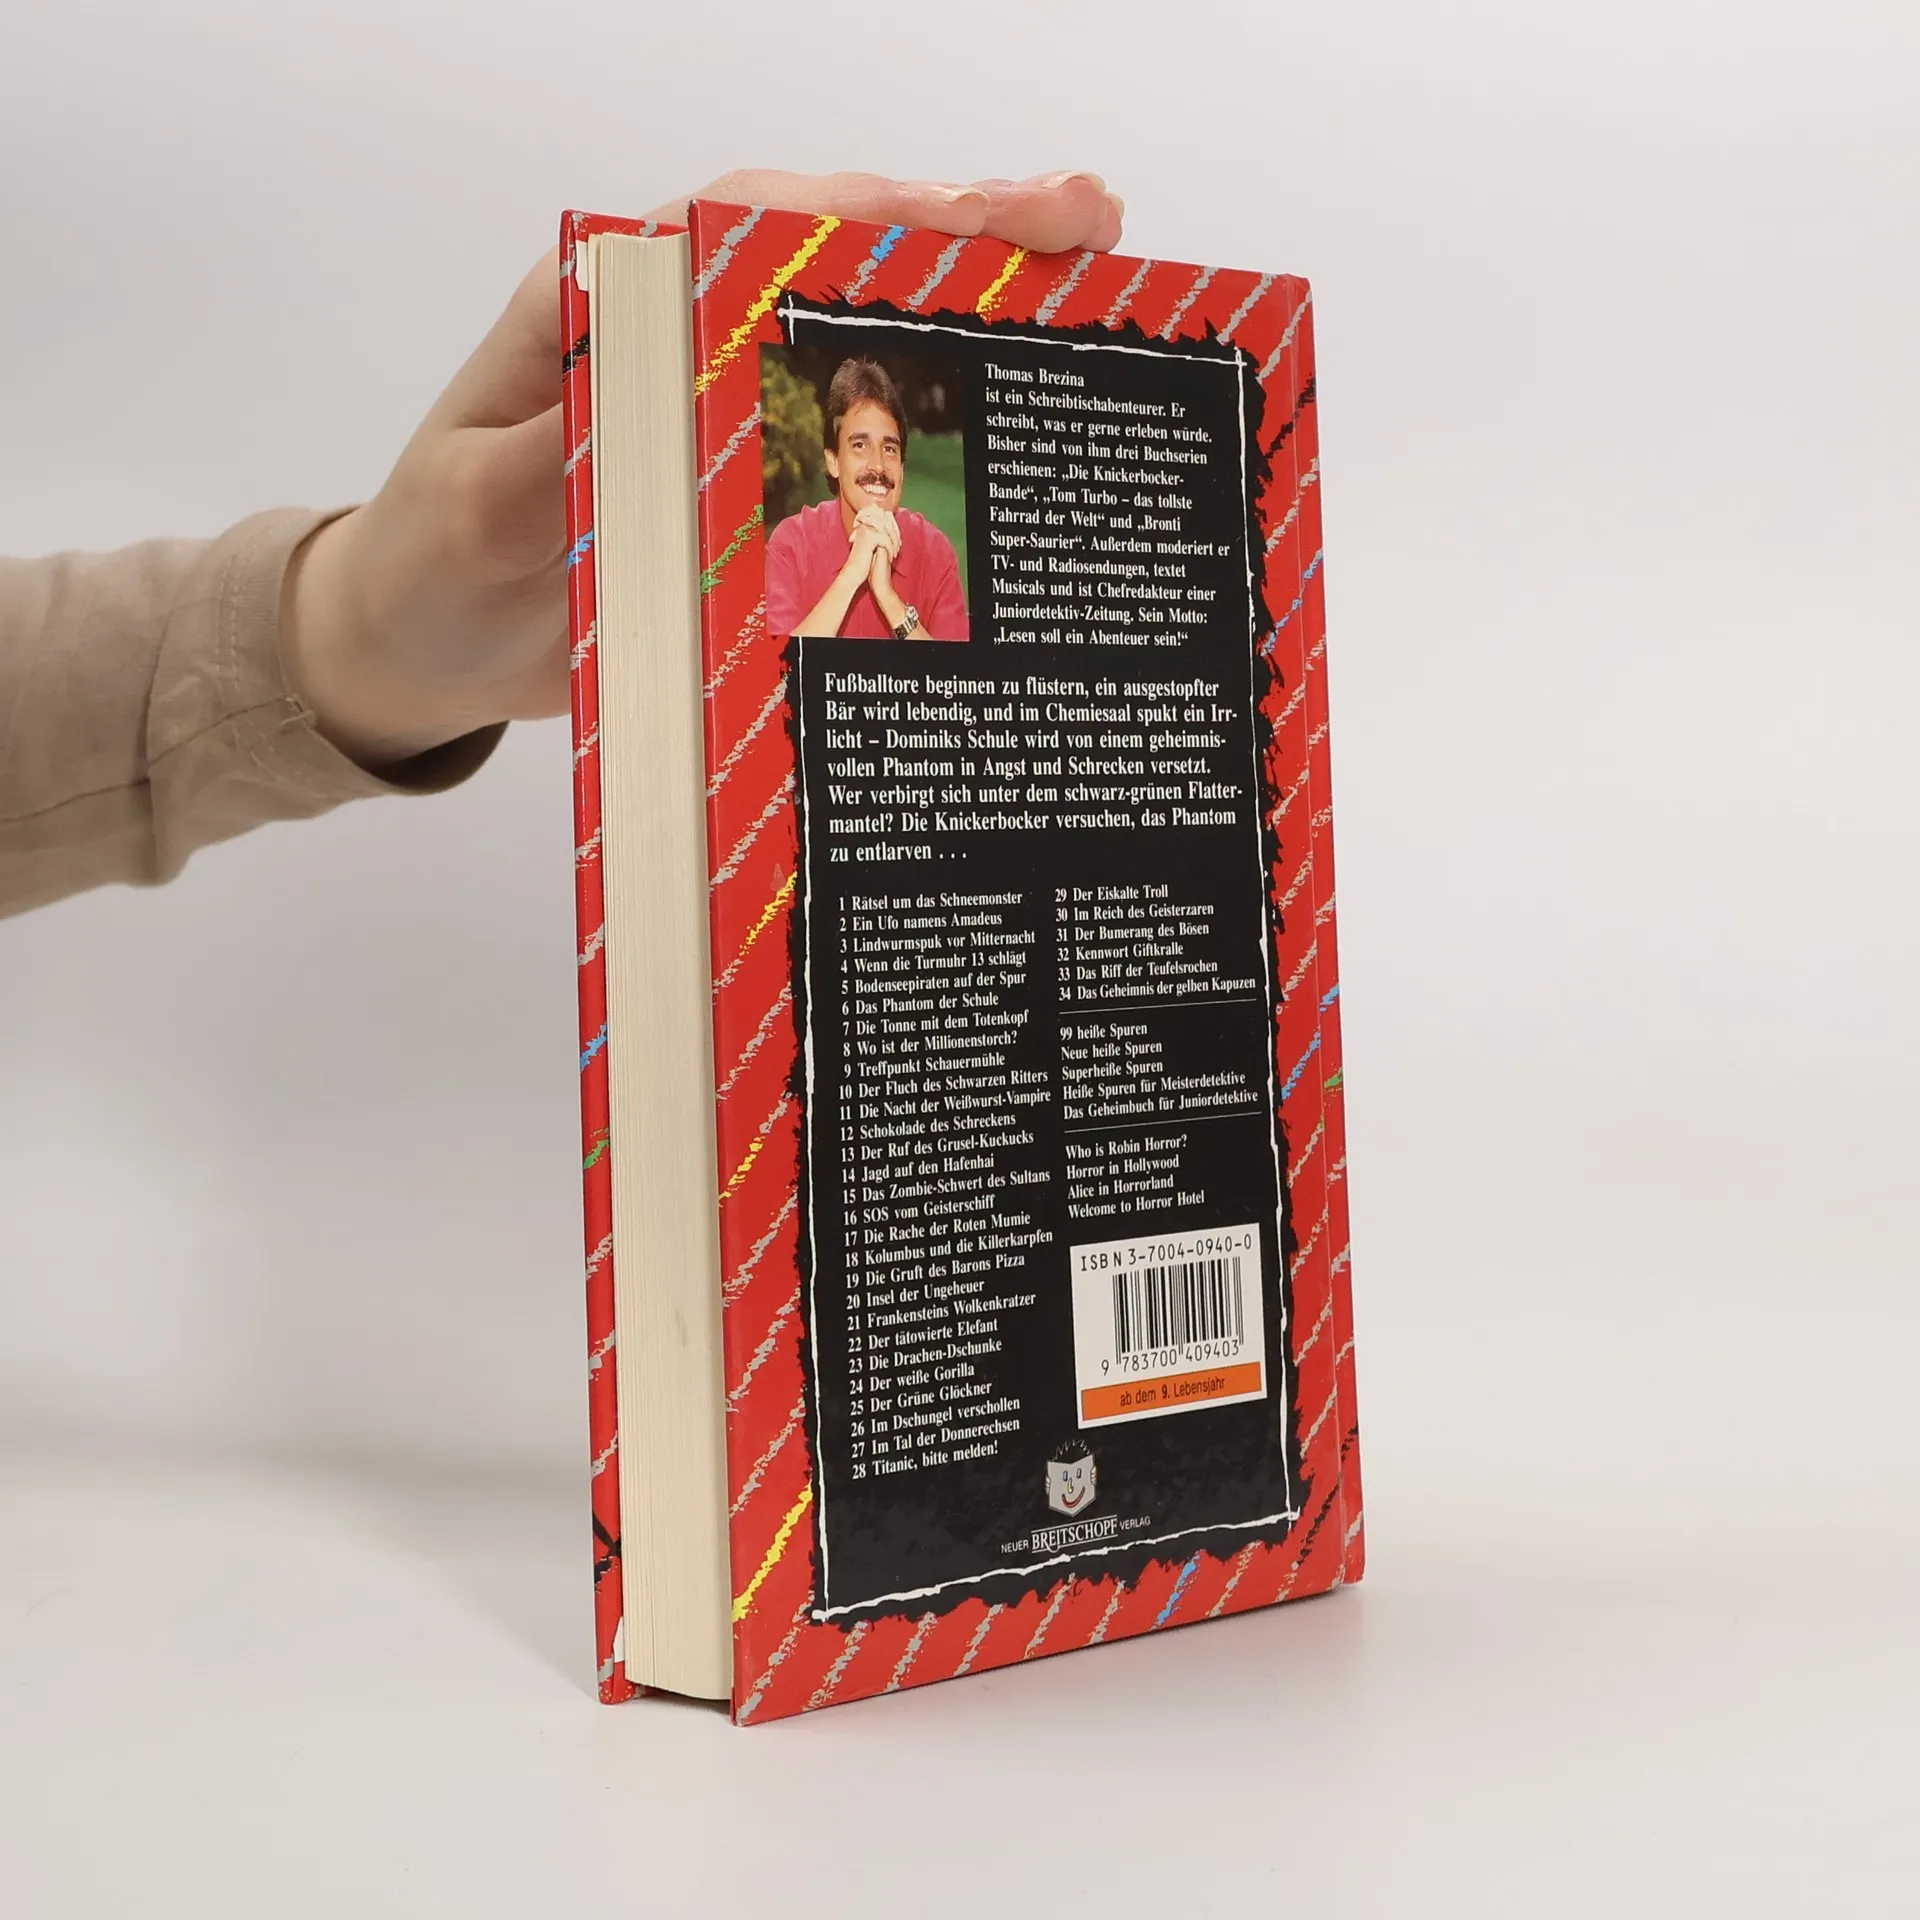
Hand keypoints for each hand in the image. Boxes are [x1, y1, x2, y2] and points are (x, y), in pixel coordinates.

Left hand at [281, 169, 1124, 768]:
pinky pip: (845, 449)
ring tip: (1091, 310)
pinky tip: (1012, 439)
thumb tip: (645, 402)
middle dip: (964, 242)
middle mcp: (676, 340)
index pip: (751, 228)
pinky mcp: (740, 487)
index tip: (977, 215)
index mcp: (607, 307)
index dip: (870, 214)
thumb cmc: (427, 566)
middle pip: (832, 267)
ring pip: (856, 347)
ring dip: (970, 328)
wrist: (418, 651)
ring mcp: (717, 413)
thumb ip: (555, 455)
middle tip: (1091, 233)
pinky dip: (930, 434)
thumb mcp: (477, 512)